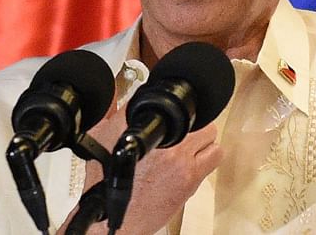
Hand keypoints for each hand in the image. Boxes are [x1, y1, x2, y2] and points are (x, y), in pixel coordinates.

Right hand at [58, 94, 221, 234]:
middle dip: (192, 123)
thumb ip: (113, 114)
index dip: (174, 104)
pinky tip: (198, 160)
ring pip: (210, 132)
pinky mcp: (191, 177)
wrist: (115, 218)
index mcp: (139, 127)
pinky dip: (210, 155)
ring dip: (203, 138)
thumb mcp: (100, 139)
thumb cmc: (107, 185)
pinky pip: (215, 154)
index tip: (177, 109)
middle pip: (195, 114)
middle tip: (186, 131)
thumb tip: (120, 98)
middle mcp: (161, 140)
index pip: (167, 101)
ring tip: (193, 145)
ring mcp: (179, 159)